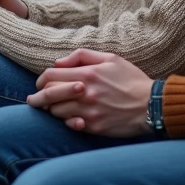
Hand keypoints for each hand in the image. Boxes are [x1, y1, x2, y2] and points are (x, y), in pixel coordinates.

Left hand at [27, 49, 152, 136]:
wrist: (151, 105)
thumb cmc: (131, 79)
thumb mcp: (110, 58)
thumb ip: (82, 56)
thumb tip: (59, 62)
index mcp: (88, 74)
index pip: (50, 75)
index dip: (41, 79)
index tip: (41, 84)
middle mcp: (85, 93)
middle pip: (48, 95)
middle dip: (37, 97)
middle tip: (33, 100)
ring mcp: (88, 112)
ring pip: (56, 112)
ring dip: (52, 109)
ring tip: (54, 107)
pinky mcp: (94, 127)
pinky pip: (69, 125)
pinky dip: (65, 121)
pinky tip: (68, 118)